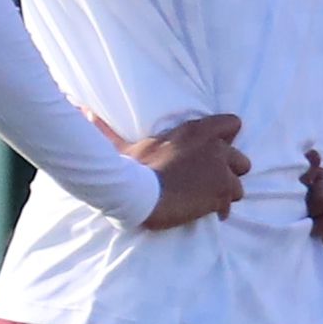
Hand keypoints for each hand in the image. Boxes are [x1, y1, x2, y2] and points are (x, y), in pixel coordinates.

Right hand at [104, 110, 247, 230]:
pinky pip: (231, 203)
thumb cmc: (133, 168)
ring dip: (226, 191)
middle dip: (229, 170)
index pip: (232, 123)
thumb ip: (109, 130)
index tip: (215, 149)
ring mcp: (221, 171)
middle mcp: (215, 148)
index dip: (227, 136)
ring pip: (240, 183)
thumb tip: (80, 110)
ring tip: (207, 198)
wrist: (139, 195)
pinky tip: (209, 213)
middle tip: (209, 180)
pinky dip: (221, 209)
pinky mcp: (222, 192)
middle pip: (242, 159)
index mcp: (196, 131)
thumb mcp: (125, 146)